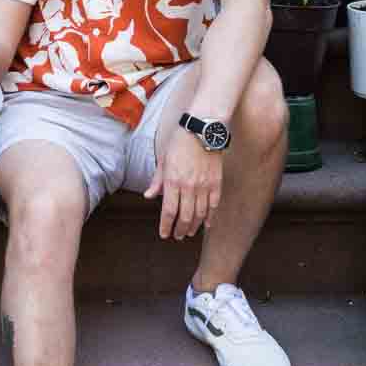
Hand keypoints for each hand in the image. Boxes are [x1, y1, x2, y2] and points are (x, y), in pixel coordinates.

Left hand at [144, 125, 223, 241]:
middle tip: (177, 236)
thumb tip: (148, 196)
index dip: (166, 226)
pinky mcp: (216, 183)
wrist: (202, 129)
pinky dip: (210, 217)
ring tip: (190, 233)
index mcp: (172, 181)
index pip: (168, 211)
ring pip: (199, 214)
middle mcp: (188, 186)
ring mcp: (204, 186)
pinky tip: (206, 224)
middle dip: (180, 230)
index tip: (164, 234)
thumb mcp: (163, 160)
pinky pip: (213, 205)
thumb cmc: (179, 142)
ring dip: (194, 227)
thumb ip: (157, 181)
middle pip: (184, 217)